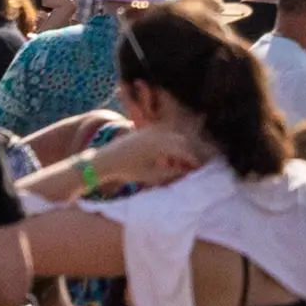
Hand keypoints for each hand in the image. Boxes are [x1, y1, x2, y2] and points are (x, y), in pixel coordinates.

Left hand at [84, 124, 206, 187]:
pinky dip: (172, 144)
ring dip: (182, 148)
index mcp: (160, 144)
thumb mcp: (150, 175)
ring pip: (175, 137)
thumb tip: (187, 172)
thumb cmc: (127, 170)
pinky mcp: (148, 129)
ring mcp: (153, 129)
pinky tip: (171, 156)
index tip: (200, 169)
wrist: (105, 159)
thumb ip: (171, 173)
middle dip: (190, 153)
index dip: (194, 160)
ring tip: (183, 163)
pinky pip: (166, 135)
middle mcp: (158, 132)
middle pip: (183, 141)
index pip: (185, 150)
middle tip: (195, 166)